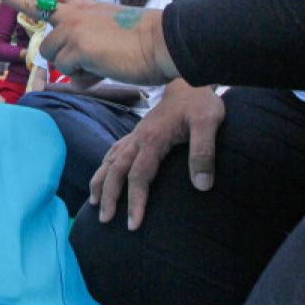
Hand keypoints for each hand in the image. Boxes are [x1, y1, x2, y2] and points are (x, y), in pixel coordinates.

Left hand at [0, 0, 179, 85]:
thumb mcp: (108, 44)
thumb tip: (73, 74)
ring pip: (51, 55)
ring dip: (72, 65)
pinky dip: (84, 76)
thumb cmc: (144, 45)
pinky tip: (104, 66)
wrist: (163, 42)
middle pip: (30, 4)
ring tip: (102, 59)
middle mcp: (73, 14)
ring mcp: (72, 27)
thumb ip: (85, 55)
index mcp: (83, 8)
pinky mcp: (76, 45)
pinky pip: (67, 71)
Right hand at [88, 81, 224, 229]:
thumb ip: (204, 152)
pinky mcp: (138, 132)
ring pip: (110, 160)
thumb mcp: (209, 123)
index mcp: (153, 139)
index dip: (135, 202)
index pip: (138, 176)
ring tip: (94, 203)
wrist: (192, 79)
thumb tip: (201, 185)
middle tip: (105, 220)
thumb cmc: (201, 102)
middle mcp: (139, 138)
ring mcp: (136, 135)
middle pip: (116, 170)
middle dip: (109, 196)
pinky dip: (104, 166)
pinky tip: (103, 176)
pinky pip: (114, 150)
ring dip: (100, 182)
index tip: (133, 225)